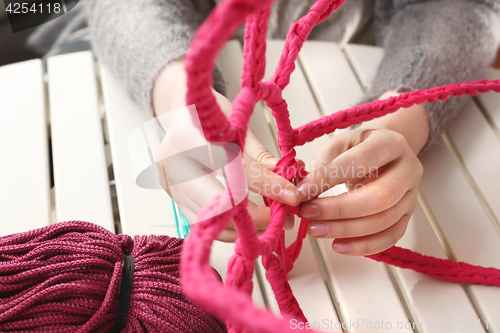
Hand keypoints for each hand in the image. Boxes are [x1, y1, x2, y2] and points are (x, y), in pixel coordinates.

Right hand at [153, 59, 299, 241]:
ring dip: (244, 227)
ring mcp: (169, 184)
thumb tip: (288, 181)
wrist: (180, 113)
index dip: (268, 185)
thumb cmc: (211, 115)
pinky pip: (203, 223)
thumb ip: (261, 156)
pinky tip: (249, 224)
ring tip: (271, 223)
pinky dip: (228, 227)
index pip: (236, 169)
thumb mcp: (239, 125)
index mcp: (193, 138)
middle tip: (283, 219)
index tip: (292, 196)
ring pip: (210, 221)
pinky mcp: (172, 198)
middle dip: (256, 217)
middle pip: (219, 204)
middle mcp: (174, 164)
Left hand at [298, 90, 428, 255]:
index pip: (360, 161)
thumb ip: (323, 164)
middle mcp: (408, 169)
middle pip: (380, 196)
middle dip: (339, 209)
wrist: (384, 155)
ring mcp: (411, 195)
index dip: (329, 178)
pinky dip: (363, 246)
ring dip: (346, 230)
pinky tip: (337, 245)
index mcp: (390, 143)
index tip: (303, 191)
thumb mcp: (339, 144)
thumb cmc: (358, 148)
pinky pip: (390, 237)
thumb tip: (304, 190)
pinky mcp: (407, 216)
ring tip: (315, 229)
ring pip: (384, 220)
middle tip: (308, 213)